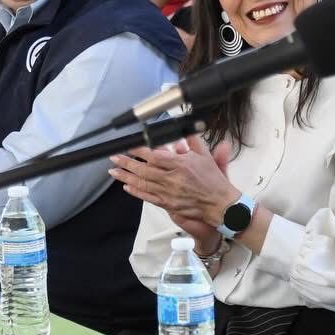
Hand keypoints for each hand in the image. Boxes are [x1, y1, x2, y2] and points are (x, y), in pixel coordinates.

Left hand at [110, 136, 236, 227]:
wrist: (220, 204)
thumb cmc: (214, 181)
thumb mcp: (205, 156)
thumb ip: (192, 141)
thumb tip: (184, 129)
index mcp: (182, 165)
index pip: (155, 156)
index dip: (140, 151)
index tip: (129, 146)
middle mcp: (173, 179)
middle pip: (144, 170)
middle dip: (127, 163)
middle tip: (114, 157)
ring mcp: (169, 193)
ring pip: (143, 184)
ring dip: (126, 177)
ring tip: (114, 171)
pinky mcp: (168, 204)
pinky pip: (148, 197)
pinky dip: (136, 192)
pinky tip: (127, 187)